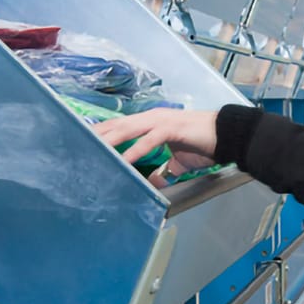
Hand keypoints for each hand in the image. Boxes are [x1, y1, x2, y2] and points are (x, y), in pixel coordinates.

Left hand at [91, 108, 219, 184]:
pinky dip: (134, 150)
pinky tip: (123, 160)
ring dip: (108, 141)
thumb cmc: (204, 145)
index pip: (119, 127)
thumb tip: (157, 184)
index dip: (101, 133)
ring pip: (127, 129)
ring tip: (91, 150)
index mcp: (150, 123)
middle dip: (96, 135)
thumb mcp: (180, 163)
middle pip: (116, 125)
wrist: (228, 136)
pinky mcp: (171, 128)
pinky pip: (148, 140)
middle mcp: (151, 118)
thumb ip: (166, 171)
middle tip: (75, 144)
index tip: (82, 142)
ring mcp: (160, 121)